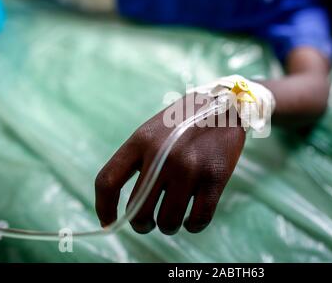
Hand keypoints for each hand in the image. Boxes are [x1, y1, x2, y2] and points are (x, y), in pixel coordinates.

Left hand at [95, 95, 245, 234]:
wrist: (227, 103)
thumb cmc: (185, 121)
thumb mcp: (154, 130)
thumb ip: (139, 159)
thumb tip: (130, 204)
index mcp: (141, 140)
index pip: (108, 181)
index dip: (103, 208)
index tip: (108, 222)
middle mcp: (162, 155)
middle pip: (138, 210)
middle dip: (141, 225)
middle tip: (148, 223)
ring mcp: (190, 167)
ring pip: (168, 221)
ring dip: (167, 227)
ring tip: (172, 220)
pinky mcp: (215, 177)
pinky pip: (198, 219)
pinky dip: (192, 226)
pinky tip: (191, 220)